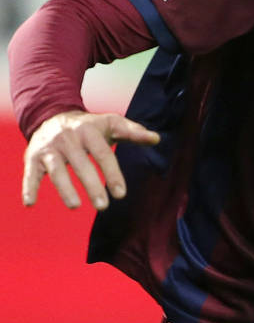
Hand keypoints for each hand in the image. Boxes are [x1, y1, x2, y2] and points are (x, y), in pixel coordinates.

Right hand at [22, 109, 159, 210]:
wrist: (52, 116)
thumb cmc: (89, 126)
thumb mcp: (111, 124)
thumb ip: (133, 132)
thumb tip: (157, 139)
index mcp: (89, 130)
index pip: (103, 153)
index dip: (112, 174)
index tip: (121, 194)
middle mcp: (68, 138)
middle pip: (81, 164)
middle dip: (92, 185)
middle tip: (103, 206)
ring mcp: (50, 148)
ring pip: (57, 170)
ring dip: (65, 189)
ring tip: (76, 206)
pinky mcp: (33, 157)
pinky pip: (30, 174)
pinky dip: (29, 187)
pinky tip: (30, 203)